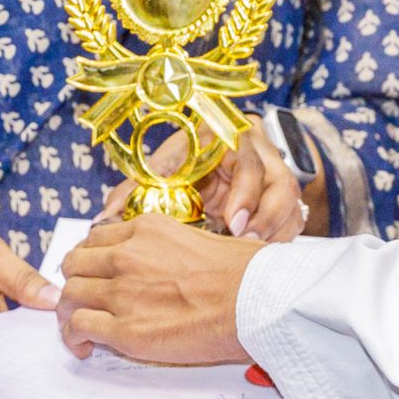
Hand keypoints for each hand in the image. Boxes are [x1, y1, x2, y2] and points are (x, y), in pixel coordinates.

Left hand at [57, 213, 260, 363]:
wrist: (255, 302)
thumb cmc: (245, 272)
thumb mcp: (203, 237)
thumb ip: (172, 247)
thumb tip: (172, 264)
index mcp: (147, 229)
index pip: (96, 238)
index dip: (91, 258)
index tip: (96, 273)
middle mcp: (127, 256)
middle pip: (75, 264)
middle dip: (76, 282)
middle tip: (85, 299)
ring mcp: (122, 292)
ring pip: (69, 295)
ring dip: (70, 312)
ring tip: (80, 328)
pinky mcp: (125, 330)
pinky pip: (79, 327)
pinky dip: (75, 337)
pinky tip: (86, 347)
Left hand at [101, 129, 309, 242]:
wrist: (222, 154)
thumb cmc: (191, 160)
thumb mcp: (166, 166)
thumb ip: (137, 189)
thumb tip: (104, 216)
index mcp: (230, 140)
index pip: (249, 163)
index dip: (243, 193)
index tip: (230, 222)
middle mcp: (261, 157)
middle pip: (278, 183)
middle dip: (264, 216)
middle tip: (244, 242)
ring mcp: (278, 180)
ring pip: (290, 204)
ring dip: (274, 231)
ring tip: (252, 255)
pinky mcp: (287, 202)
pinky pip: (294, 222)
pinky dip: (279, 240)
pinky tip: (261, 258)